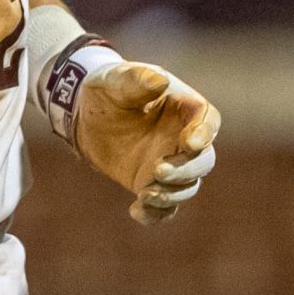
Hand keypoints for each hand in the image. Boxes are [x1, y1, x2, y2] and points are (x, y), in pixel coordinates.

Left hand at [71, 60, 220, 223]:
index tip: (190, 143)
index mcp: (184, 108)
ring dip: (171, 194)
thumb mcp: (117, 80)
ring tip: (145, 194)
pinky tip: (135, 211)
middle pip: (203, 161)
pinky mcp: (151, 183)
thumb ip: (137, 80)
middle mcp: (183, 139)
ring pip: (187, 187)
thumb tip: (159, 80)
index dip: (204, 133)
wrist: (85, 113)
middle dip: (186, 170)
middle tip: (158, 171)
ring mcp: (170, 164)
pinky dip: (155, 214)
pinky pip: (163, 207)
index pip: (208, 122)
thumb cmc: (108, 89)